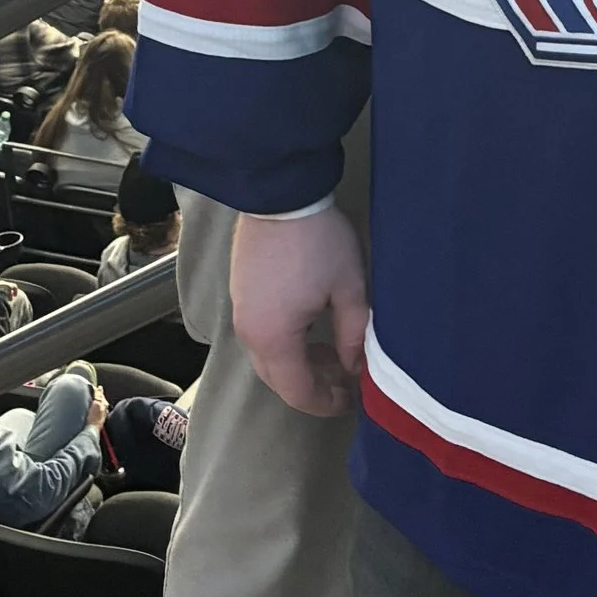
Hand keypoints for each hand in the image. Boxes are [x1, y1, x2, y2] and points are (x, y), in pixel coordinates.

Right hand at [229, 207, 368, 415]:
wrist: (280, 194)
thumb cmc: (319, 241)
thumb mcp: (348, 287)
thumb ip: (353, 334)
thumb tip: (357, 367)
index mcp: (274, 338)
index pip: (297, 391)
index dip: (325, 402)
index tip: (352, 399)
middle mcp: (249, 333)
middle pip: (278, 379)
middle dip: (312, 385)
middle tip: (346, 379)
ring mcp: (240, 312)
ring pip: (267, 357)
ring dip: (298, 364)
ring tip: (333, 354)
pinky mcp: (240, 293)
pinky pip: (260, 334)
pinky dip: (285, 343)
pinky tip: (311, 329)